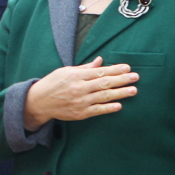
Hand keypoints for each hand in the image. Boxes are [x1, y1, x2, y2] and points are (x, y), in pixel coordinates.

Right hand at [23, 56, 138, 129]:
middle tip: (135, 77)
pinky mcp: (80, 113)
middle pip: (104, 83)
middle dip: (122, 79)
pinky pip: (97, 110)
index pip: (99, 72)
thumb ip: (84, 68)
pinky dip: (108, 108)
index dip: (114, 70)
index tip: (127, 67)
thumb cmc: (52, 84)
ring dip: (120, 93)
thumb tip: (100, 61)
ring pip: (104, 96)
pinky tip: (119, 105)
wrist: (39, 102)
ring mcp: (80, 102)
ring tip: (133, 90)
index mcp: (76, 75)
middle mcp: (79, 88)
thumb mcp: (65, 71)